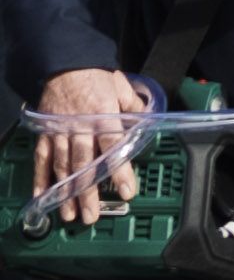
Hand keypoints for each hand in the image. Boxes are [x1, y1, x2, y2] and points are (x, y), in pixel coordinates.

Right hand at [32, 68, 145, 216]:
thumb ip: (134, 109)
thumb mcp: (122, 88)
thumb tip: (149, 123)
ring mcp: (59, 132)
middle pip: (84, 165)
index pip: (113, 148)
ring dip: (65, 192)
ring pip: (62, 166)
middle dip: (87, 193)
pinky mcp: (45, 132)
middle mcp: (80, 127)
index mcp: (103, 117)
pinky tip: (42, 197)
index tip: (126, 192)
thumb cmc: (97, 76)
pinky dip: (39, 178)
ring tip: (69, 215)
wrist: (65, 63)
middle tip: (91, 216)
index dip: (119, 172)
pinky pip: (41, 158)